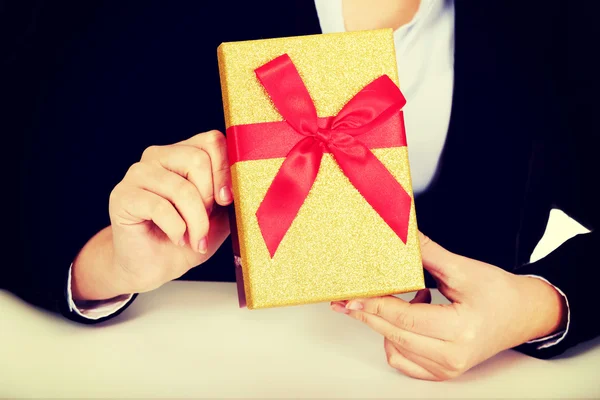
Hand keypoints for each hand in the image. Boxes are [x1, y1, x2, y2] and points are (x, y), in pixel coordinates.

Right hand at [72, 130, 231, 299]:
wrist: (152, 266)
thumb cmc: (186, 238)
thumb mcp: (220, 217)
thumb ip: (232, 197)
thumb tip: (247, 186)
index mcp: (183, 154)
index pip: (212, 140)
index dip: (225, 171)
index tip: (227, 201)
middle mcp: (158, 156)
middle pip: (198, 160)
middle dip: (209, 200)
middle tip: (204, 225)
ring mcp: (138, 173)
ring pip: (181, 188)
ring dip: (195, 222)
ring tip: (195, 239)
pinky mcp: (123, 195)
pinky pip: (160, 207)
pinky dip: (176, 229)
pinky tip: (177, 239)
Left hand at [331, 232, 567, 380]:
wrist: (523, 314)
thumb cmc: (499, 292)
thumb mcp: (464, 269)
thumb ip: (428, 254)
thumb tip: (401, 235)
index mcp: (460, 330)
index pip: (404, 319)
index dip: (375, 305)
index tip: (352, 296)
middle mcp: (453, 356)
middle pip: (394, 335)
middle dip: (367, 314)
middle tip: (346, 300)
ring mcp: (448, 368)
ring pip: (395, 349)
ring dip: (387, 324)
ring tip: (409, 299)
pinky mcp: (443, 372)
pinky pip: (404, 361)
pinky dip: (396, 341)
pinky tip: (408, 320)